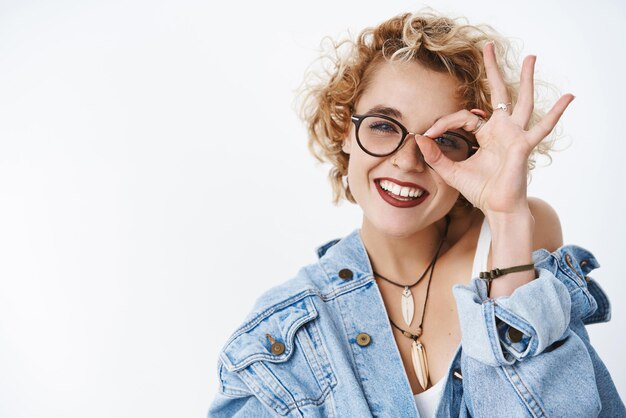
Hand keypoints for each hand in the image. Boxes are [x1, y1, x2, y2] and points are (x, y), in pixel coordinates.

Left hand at [415, 42, 574, 214]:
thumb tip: (419, 138)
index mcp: (487, 134)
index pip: (464, 115)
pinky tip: (569, 97)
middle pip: (498, 94)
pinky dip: (556, 113)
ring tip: (531, 57)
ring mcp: (515, 135)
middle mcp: (502, 130)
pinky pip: (542, 127)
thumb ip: (435, 156)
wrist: (497, 208)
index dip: (445, 122)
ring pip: (522, 101)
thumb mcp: (451, 171)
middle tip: (488, 46)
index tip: (428, 134)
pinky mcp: (523, 145)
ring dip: (525, 79)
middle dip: (493, 70)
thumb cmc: (480, 190)